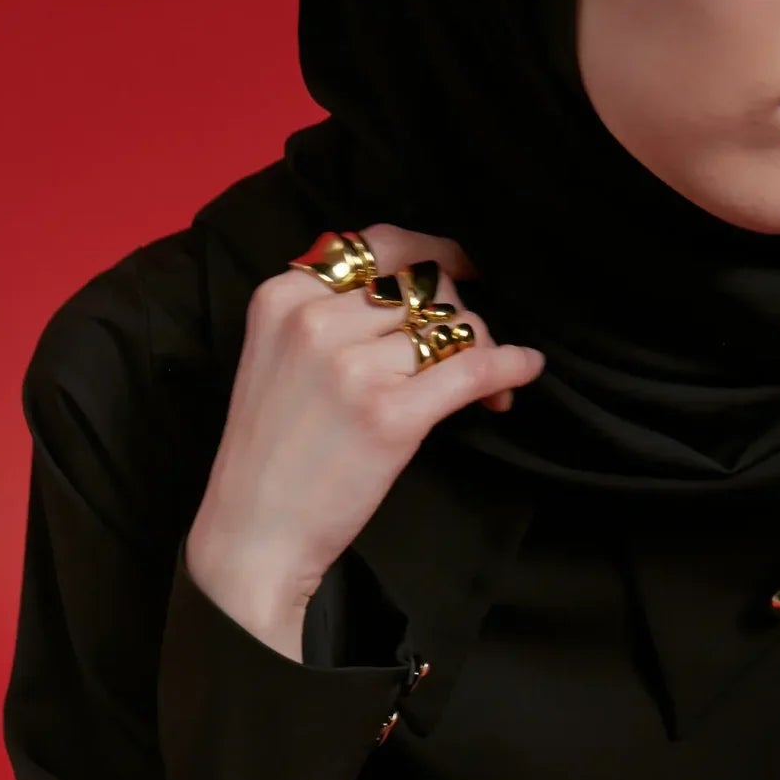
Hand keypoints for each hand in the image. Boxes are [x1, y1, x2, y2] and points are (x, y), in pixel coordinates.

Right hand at [184, 223, 545, 659]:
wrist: (255, 535)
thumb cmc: (272, 456)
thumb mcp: (277, 359)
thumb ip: (327, 317)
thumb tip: (417, 295)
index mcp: (283, 297)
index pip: (380, 244)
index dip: (432, 254)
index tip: (463, 269)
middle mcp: (315, 321)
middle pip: (422, 284)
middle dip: (458, 311)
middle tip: (470, 348)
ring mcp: (353, 367)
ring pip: (451, 325)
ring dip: (482, 349)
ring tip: (486, 387)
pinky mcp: (390, 415)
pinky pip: (472, 369)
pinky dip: (508, 365)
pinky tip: (524, 371)